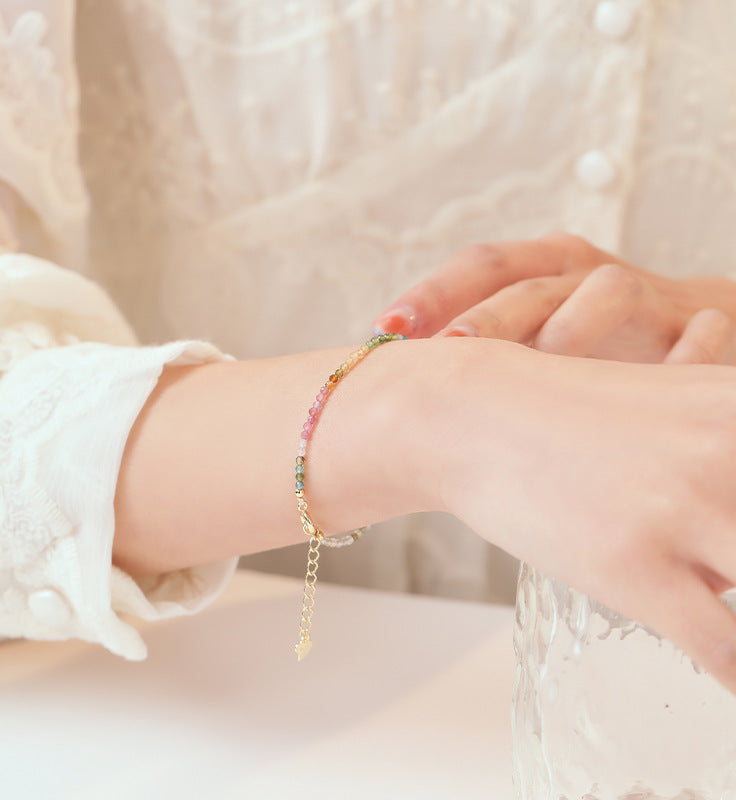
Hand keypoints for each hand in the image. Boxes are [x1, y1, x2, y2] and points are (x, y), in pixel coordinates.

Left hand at [372, 232, 735, 363]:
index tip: (386, 330)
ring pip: (604, 293)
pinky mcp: (696, 319)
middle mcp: (579, 268)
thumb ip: (478, 349)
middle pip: (525, 280)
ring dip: (569, 329)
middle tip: (447, 351)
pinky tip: (638, 389)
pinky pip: (693, 328)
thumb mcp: (529, 334)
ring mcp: (639, 289)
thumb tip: (398, 384)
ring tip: (539, 366)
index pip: (476, 267)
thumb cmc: (586, 337)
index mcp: (535, 266)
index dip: (432, 293)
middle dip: (484, 316)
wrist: (684, 327)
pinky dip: (673, 352)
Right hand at [422, 337, 735, 693]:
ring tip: (724, 611)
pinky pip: (728, 650)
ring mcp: (681, 511)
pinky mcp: (635, 568)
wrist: (471, 414)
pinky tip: (730, 676)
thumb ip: (726, 442)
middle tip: (732, 568)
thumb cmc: (561, 412)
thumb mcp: (665, 403)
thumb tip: (733, 543)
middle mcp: (729, 453)